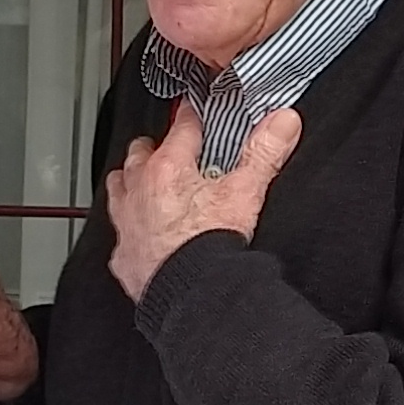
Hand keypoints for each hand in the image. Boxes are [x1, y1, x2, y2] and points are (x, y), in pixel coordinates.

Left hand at [104, 104, 300, 301]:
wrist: (191, 295)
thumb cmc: (210, 246)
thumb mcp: (246, 192)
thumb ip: (264, 153)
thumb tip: (283, 122)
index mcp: (168, 167)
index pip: (181, 126)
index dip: (191, 115)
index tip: (194, 109)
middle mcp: (140, 189)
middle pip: (139, 152)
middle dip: (153, 148)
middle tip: (171, 150)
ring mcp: (127, 221)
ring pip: (119, 186)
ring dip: (131, 181)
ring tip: (147, 183)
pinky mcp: (125, 254)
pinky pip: (121, 233)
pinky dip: (130, 229)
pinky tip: (142, 233)